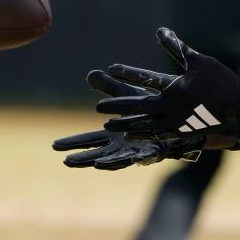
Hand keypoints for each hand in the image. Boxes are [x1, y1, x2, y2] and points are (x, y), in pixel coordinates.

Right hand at [53, 69, 202, 168]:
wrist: (186, 116)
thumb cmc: (156, 109)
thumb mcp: (130, 96)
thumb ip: (111, 88)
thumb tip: (90, 75)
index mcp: (117, 134)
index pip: (91, 139)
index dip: (74, 143)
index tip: (54, 146)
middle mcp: (125, 145)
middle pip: (98, 152)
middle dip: (81, 157)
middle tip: (62, 159)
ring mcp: (138, 150)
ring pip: (115, 159)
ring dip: (100, 161)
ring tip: (84, 164)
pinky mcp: (155, 151)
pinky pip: (138, 158)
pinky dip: (123, 160)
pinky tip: (109, 163)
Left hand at [95, 28, 239, 139]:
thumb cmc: (221, 83)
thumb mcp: (198, 61)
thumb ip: (177, 48)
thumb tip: (160, 31)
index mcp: (173, 93)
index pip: (141, 88)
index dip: (123, 85)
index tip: (107, 80)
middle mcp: (171, 111)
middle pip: (138, 110)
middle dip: (118, 108)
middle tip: (99, 108)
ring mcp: (177, 125)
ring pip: (146, 127)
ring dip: (127, 124)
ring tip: (110, 125)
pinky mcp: (184, 135)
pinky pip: (159, 137)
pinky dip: (145, 136)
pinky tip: (135, 135)